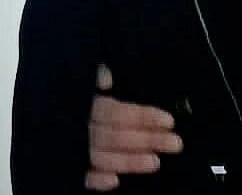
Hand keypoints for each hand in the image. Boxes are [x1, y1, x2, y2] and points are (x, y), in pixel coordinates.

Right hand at [85, 65, 182, 190]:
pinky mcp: (73, 166)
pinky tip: (115, 182)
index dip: (144, 117)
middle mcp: (84, 128)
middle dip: (147, 140)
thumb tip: (105, 78)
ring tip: (156, 163)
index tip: (169, 121)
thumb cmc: (87, 93)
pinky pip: (84, 176)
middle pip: (117, 136)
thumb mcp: (95, 77)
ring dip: (130, 162)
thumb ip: (100, 74)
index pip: (119, 112)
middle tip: (175, 144)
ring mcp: (78, 149)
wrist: (50, 111)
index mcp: (92, 104)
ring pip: (103, 157)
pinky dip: (97, 181)